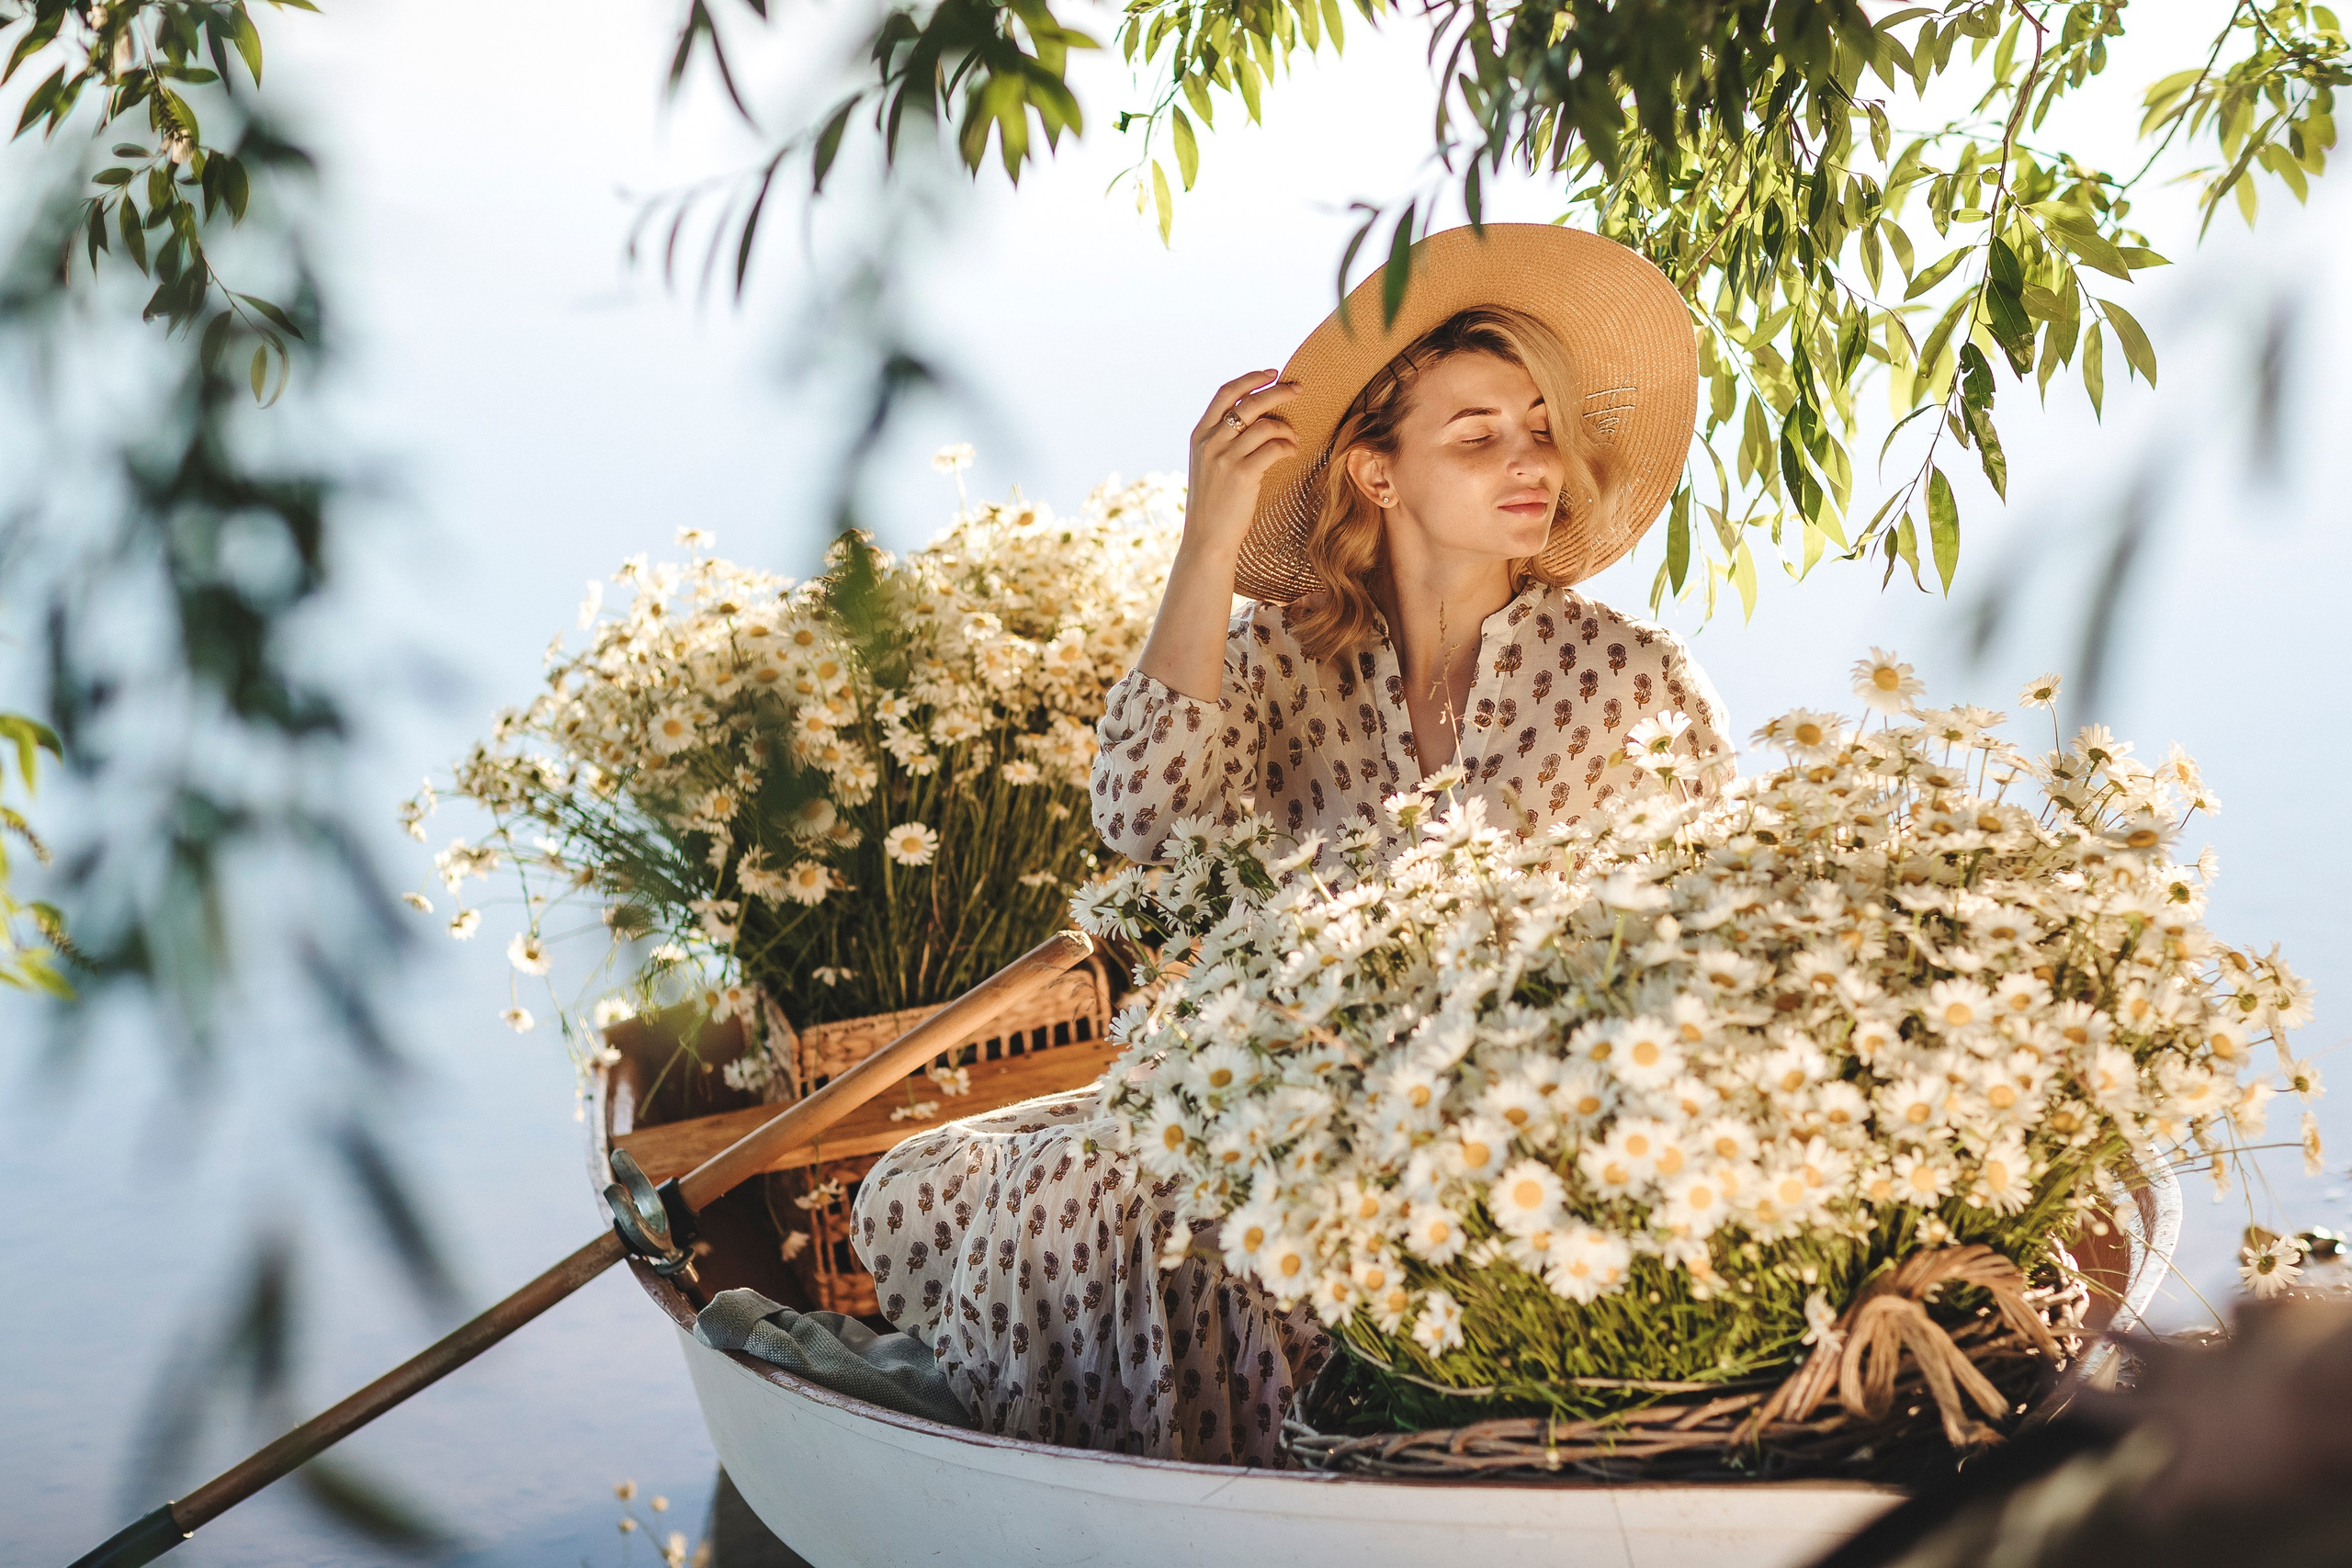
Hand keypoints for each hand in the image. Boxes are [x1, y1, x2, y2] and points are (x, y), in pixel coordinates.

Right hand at [1184, 369, 1301, 558]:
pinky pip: (1274, 448)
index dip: (1250, 379)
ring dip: (1286, 428)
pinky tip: (1291, 452)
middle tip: (1299, 388)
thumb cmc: (1213, 504)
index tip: (1272, 373)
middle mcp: (1210, 442)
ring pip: (1266, 425)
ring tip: (1293, 437)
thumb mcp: (1207, 465)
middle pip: (1249, 403)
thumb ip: (1221, 440)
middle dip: (1278, 391)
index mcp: (1200, 435)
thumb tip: (1253, 418)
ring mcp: (1225, 457)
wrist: (1206, 539)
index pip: (1225, 393)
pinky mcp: (1243, 474)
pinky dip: (1287, 446)